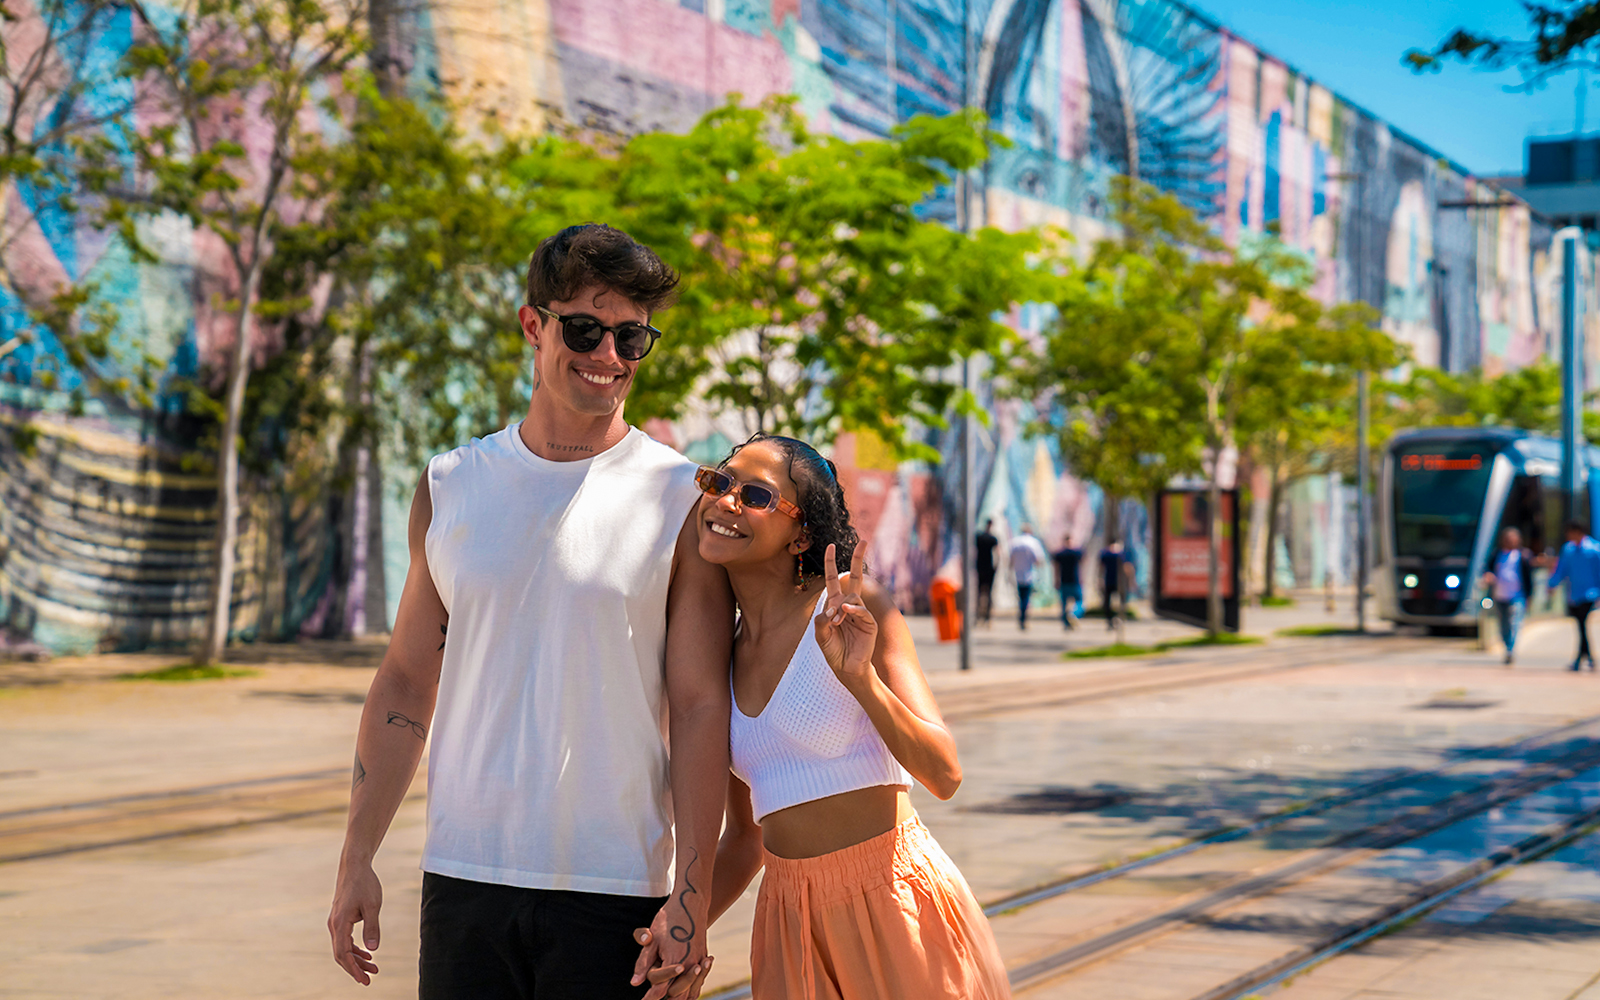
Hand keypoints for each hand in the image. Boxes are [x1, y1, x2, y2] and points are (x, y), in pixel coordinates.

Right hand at [328, 860, 382, 984]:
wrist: (354, 866)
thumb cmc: (364, 883)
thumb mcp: (373, 905)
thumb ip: (372, 927)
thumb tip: (373, 948)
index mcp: (339, 923)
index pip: (343, 953)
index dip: (353, 969)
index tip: (363, 980)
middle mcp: (334, 925)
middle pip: (342, 954)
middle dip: (355, 968)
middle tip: (370, 979)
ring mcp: (336, 922)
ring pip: (344, 947)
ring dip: (357, 959)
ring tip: (373, 968)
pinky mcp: (341, 918)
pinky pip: (345, 939)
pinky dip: (355, 948)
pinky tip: (367, 953)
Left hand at [631, 918, 711, 999]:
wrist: (691, 902)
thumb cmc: (669, 919)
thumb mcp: (652, 940)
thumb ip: (644, 963)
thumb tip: (635, 983)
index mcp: (673, 961)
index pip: (659, 989)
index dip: (649, 998)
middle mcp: (688, 964)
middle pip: (677, 994)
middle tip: (653, 999)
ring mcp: (698, 961)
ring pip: (691, 991)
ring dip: (680, 998)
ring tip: (670, 999)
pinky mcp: (703, 957)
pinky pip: (700, 982)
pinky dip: (693, 990)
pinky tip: (687, 992)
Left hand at [813, 542, 876, 683]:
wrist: (847, 669)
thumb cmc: (834, 651)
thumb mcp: (821, 635)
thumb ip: (822, 620)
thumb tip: (834, 607)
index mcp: (836, 605)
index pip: (833, 580)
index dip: (831, 563)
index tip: (831, 546)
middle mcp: (850, 605)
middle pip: (854, 577)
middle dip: (858, 559)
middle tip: (864, 540)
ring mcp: (860, 613)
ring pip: (852, 597)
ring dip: (841, 607)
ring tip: (836, 623)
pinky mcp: (869, 623)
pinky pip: (861, 610)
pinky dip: (853, 610)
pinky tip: (845, 613)